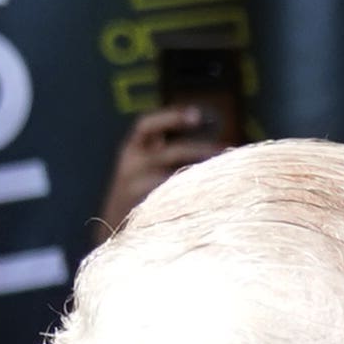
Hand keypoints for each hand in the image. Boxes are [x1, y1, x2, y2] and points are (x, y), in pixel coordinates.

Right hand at [98, 104, 225, 236]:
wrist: (115, 229)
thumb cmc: (141, 192)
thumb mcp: (145, 166)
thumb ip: (168, 151)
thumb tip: (213, 143)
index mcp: (133, 149)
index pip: (147, 126)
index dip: (171, 117)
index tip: (197, 114)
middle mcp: (132, 166)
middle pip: (171, 152)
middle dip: (202, 150)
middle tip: (227, 151)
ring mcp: (137, 190)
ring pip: (174, 179)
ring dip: (202, 175)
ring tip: (224, 176)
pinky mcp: (145, 212)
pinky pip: (173, 203)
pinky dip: (193, 200)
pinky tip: (211, 201)